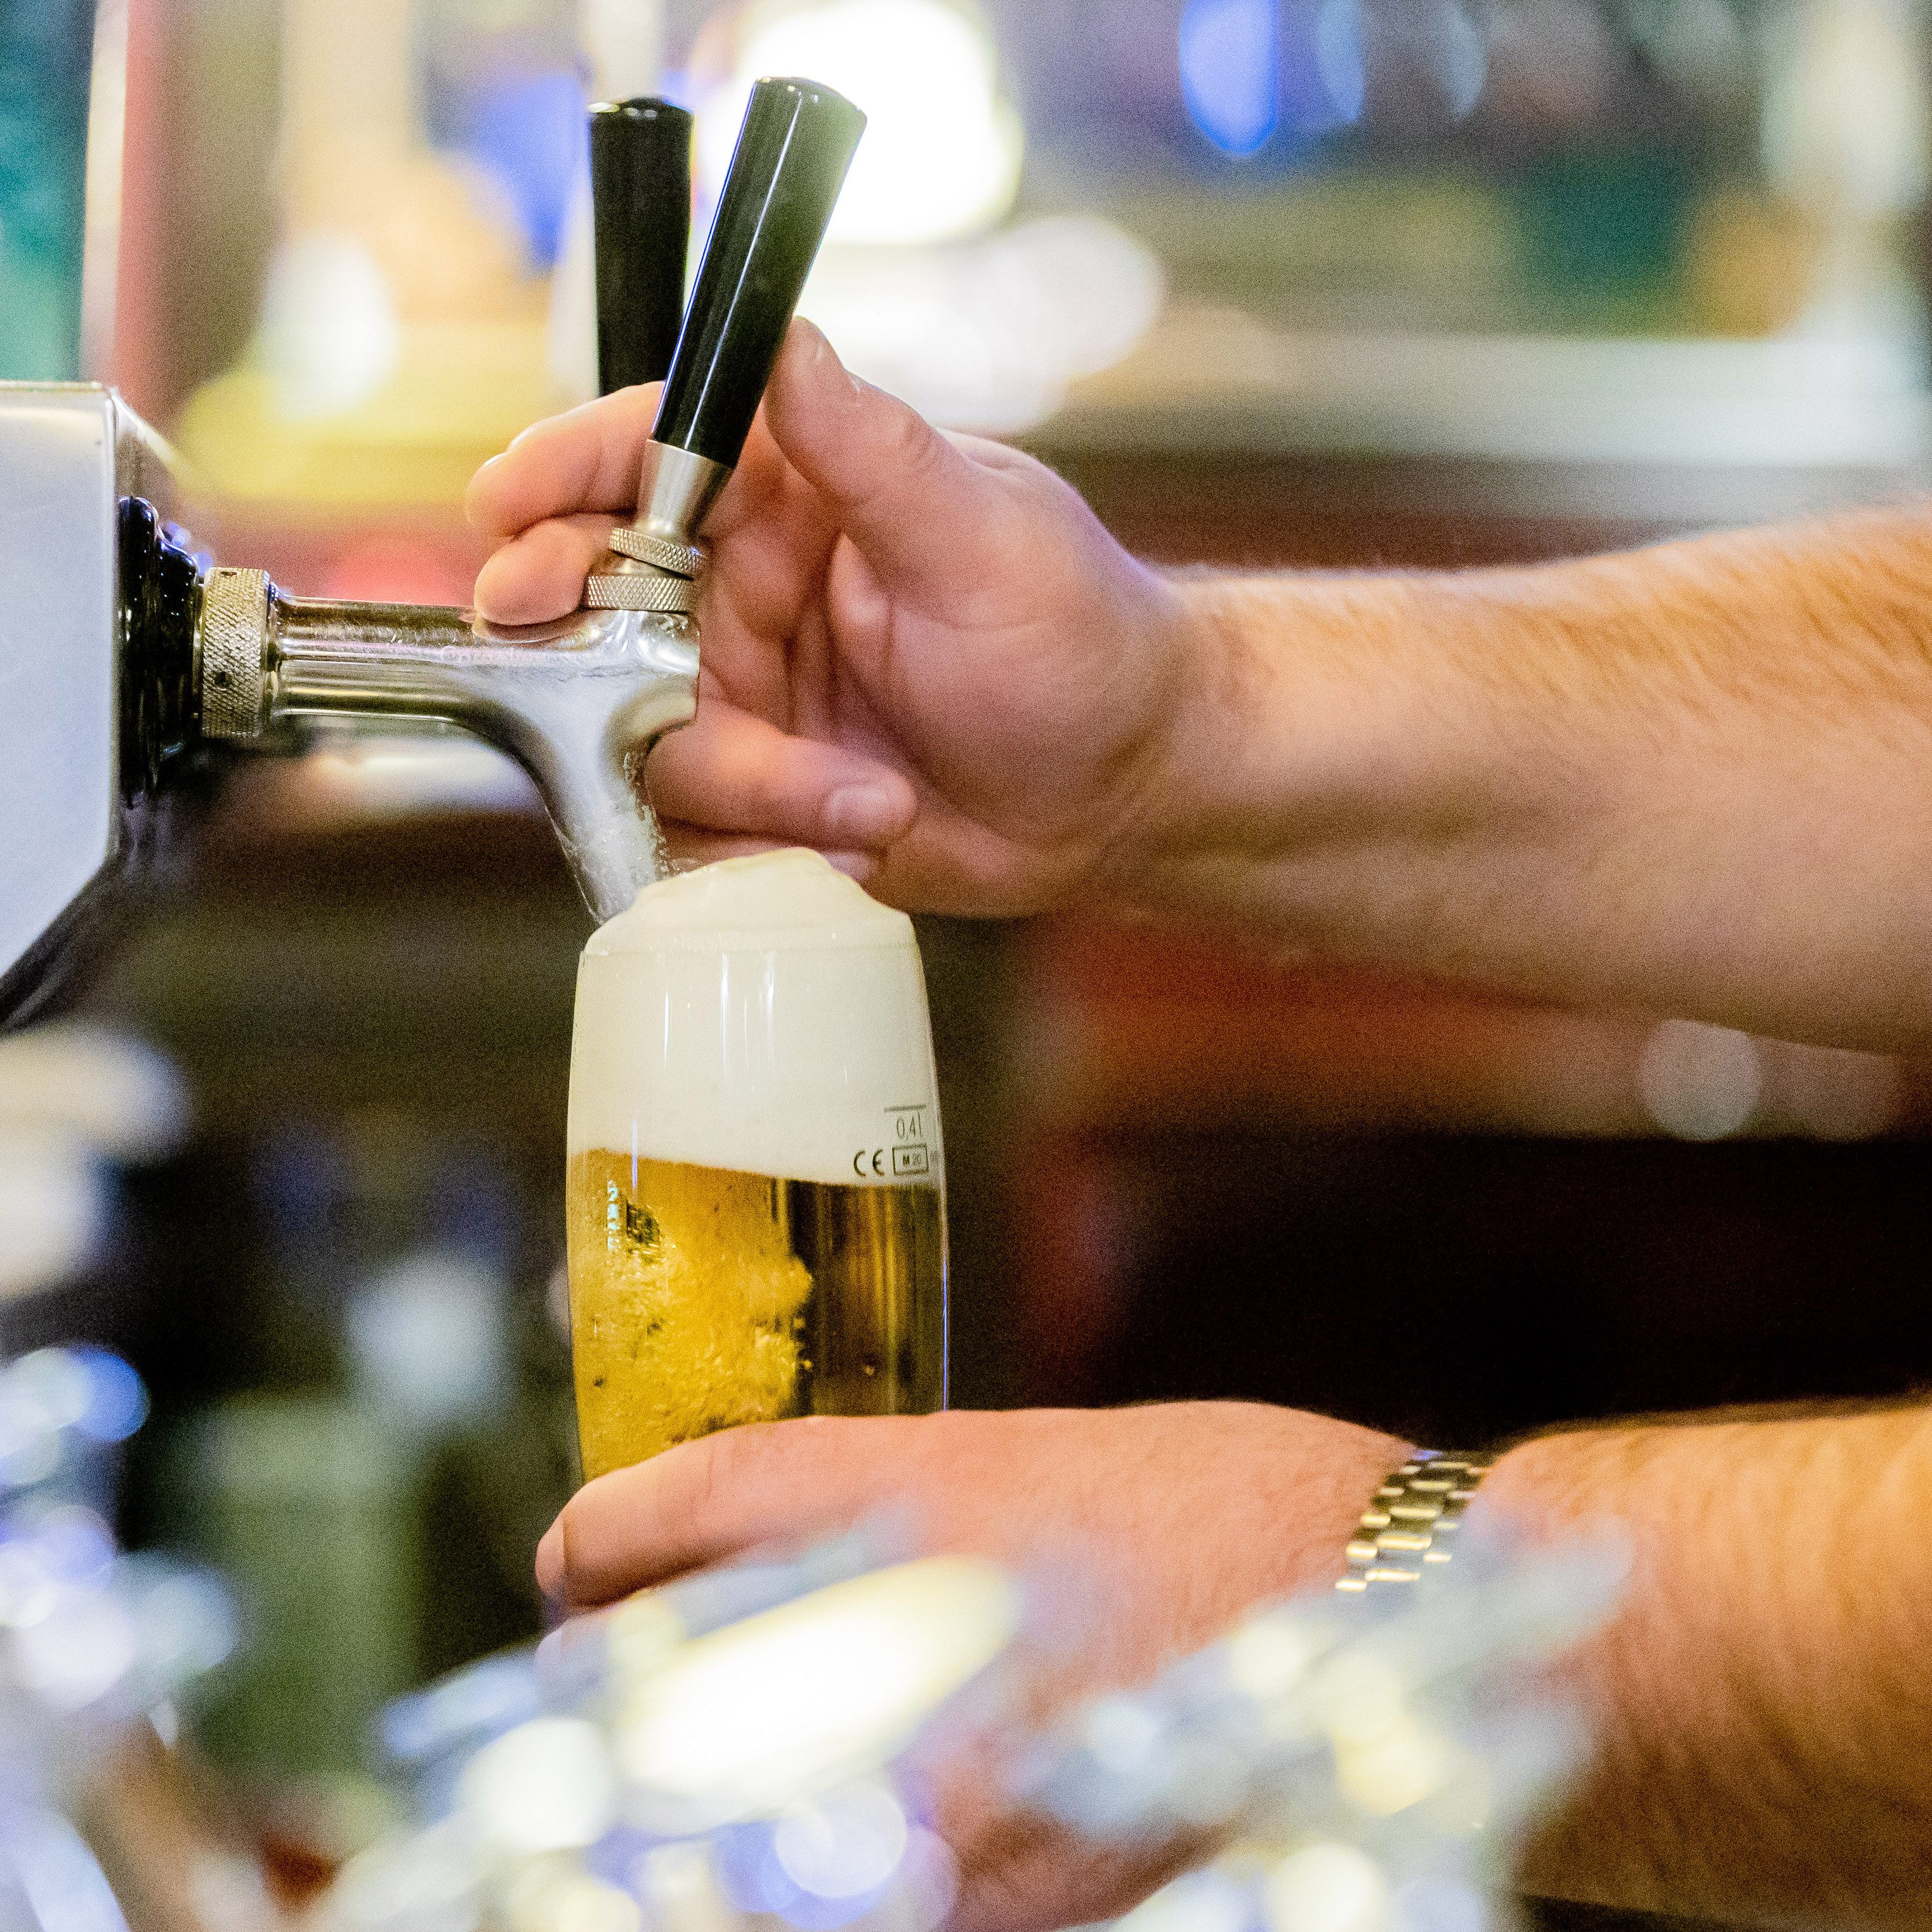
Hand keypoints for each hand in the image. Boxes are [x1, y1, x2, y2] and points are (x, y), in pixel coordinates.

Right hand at [467, 322, 1189, 914]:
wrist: (1123, 794)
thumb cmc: (1082, 642)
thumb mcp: (985, 537)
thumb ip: (873, 449)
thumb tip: (785, 337)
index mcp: (799, 494)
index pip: (653, 454)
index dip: (567, 471)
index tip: (509, 500)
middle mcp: (751, 589)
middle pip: (604, 601)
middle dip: (583, 643)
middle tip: (593, 673)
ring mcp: (748, 696)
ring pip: (648, 737)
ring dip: (748, 784)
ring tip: (869, 804)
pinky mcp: (761, 793)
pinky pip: (694, 825)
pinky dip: (755, 847)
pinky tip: (852, 843)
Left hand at [535, 1403, 1407, 1931]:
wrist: (1402, 1610)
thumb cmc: (1242, 1506)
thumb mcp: (1057, 1460)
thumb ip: (917, 1511)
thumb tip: (804, 1561)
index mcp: (926, 1487)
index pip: (694, 1502)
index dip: (603, 1535)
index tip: (569, 1560)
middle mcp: (915, 1622)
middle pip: (677, 1681)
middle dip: (624, 1693)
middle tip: (609, 1691)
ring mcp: (960, 1773)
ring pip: (749, 1817)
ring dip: (713, 1798)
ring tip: (730, 1773)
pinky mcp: (1024, 1892)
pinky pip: (879, 1893)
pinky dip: (840, 1869)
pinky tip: (861, 1840)